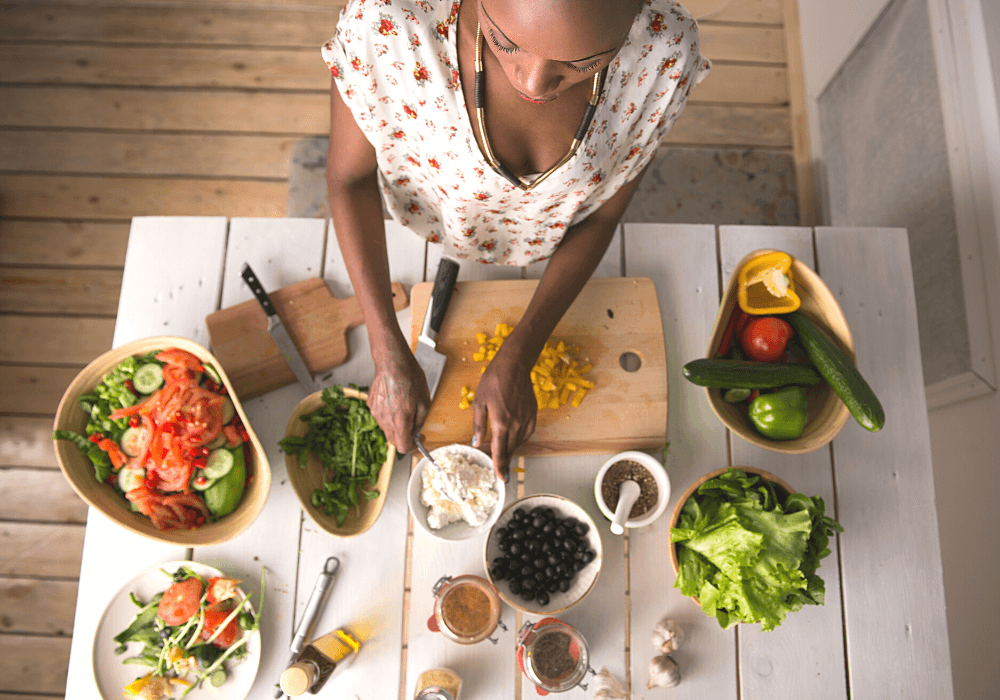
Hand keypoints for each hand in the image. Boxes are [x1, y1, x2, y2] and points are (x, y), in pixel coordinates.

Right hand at [367, 338, 428, 454]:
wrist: (392, 361)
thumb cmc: (410, 377)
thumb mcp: (425, 401)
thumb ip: (420, 421)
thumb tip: (416, 433)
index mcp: (401, 420)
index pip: (402, 447)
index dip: (413, 447)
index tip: (419, 441)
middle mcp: (386, 419)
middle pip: (393, 440)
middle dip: (405, 437)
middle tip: (414, 427)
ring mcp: (376, 413)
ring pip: (386, 428)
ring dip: (396, 426)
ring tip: (405, 408)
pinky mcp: (371, 405)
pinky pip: (381, 417)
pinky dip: (389, 415)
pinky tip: (395, 401)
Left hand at [471, 347, 536, 481]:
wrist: (514, 365)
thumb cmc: (493, 381)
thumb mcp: (479, 402)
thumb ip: (478, 425)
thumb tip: (476, 443)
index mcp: (500, 423)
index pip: (500, 451)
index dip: (500, 466)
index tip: (501, 478)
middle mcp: (516, 424)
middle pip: (510, 449)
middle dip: (505, 460)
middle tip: (501, 469)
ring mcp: (526, 419)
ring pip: (519, 442)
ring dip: (512, 449)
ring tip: (505, 452)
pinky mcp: (533, 413)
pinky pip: (527, 433)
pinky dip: (521, 438)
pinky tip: (515, 438)